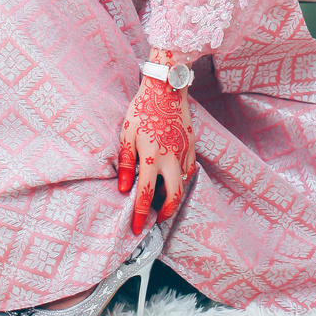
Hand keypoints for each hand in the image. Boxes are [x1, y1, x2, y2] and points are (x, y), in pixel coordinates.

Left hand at [118, 74, 195, 234]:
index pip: (147, 194)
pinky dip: (182, 179)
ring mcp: (184, 152)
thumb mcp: (127, 134)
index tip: (137, 227)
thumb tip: (124, 187)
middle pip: (174, 195)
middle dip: (166, 212)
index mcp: (151, 156)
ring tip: (163, 199)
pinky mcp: (191, 145)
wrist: (166, 88)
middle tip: (156, 219)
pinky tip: (173, 178)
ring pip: (184, 183)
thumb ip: (126, 163)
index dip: (141, 214)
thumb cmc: (143, 109)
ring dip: (174, 195)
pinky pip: (190, 169)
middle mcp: (171, 158)